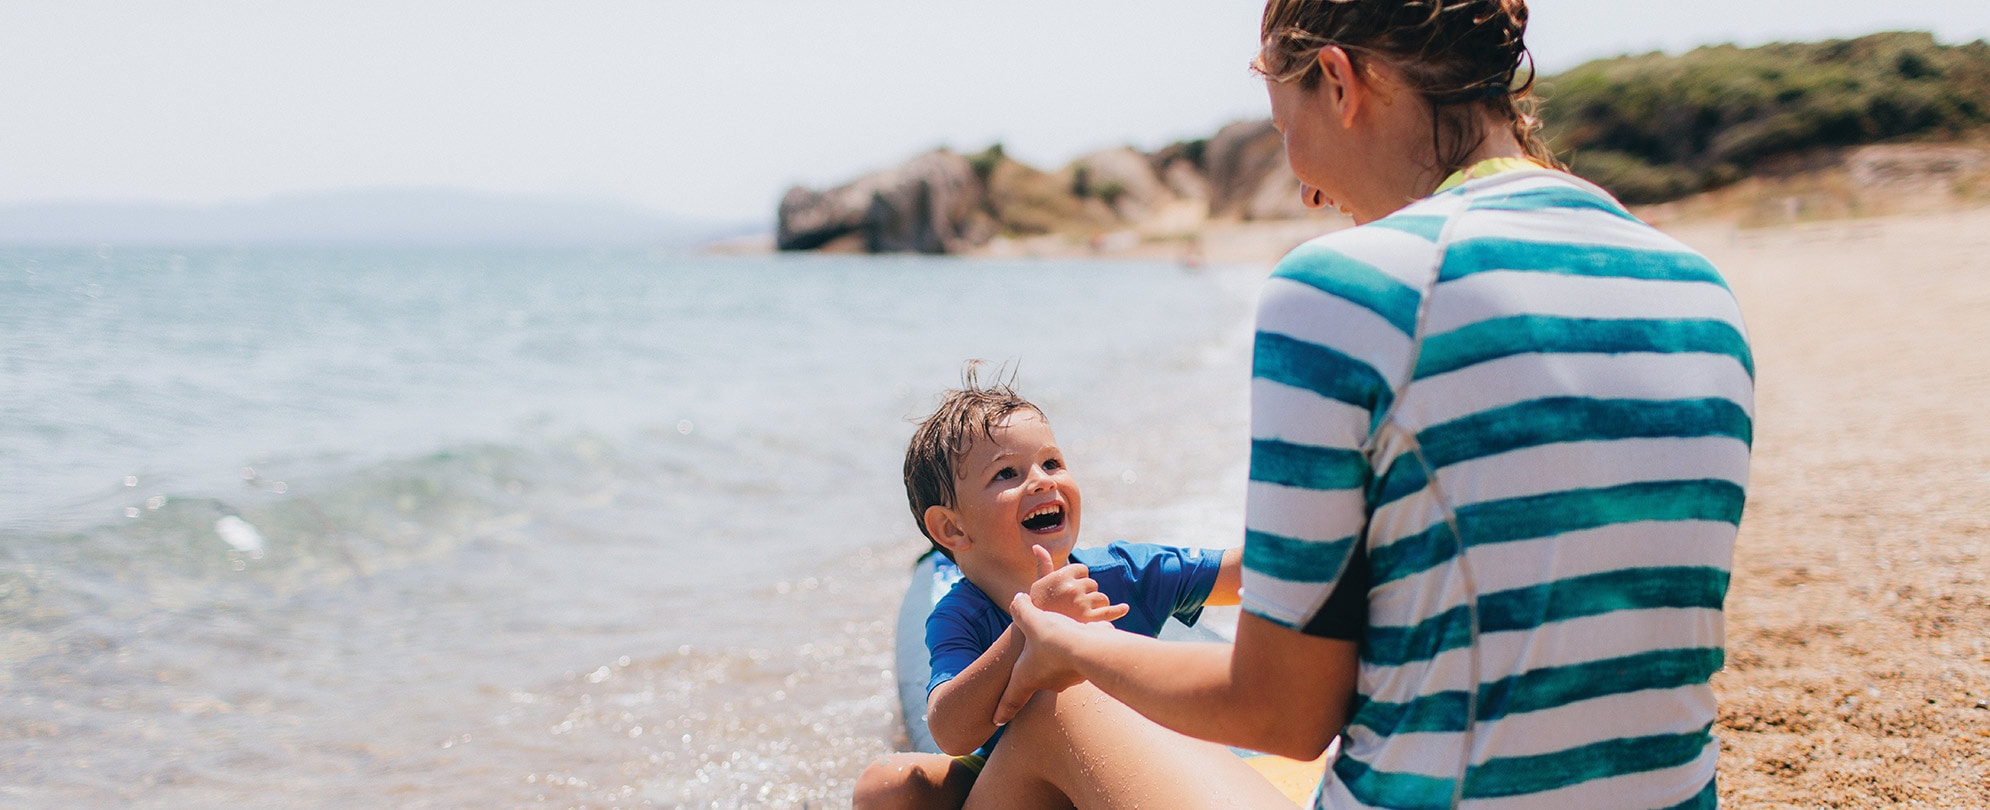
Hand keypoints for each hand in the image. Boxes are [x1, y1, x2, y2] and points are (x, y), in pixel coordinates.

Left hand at [992, 592, 1099, 724]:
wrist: (1090, 648)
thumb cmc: (1054, 638)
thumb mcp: (1031, 619)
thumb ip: (1022, 609)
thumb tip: (1017, 598)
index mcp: (1026, 678)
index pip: (1010, 700)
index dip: (1002, 711)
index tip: (996, 722)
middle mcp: (1046, 684)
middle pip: (1036, 678)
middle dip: (1035, 669)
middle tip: (1033, 653)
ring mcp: (1066, 680)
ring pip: (1058, 669)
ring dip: (1057, 657)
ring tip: (1060, 638)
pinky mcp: (1083, 673)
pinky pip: (1076, 664)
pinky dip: (1075, 653)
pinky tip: (1079, 637)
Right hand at [1026, 545, 1129, 623]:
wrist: (1033, 631)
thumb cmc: (1037, 606)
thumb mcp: (1038, 583)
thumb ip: (1043, 564)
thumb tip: (1038, 546)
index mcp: (1062, 576)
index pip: (1083, 569)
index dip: (1080, 578)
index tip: (1072, 589)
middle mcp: (1073, 588)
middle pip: (1093, 584)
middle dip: (1088, 592)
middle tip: (1074, 604)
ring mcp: (1081, 603)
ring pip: (1101, 598)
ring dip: (1096, 604)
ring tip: (1082, 613)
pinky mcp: (1088, 619)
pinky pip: (1108, 612)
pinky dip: (1118, 610)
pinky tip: (1125, 608)